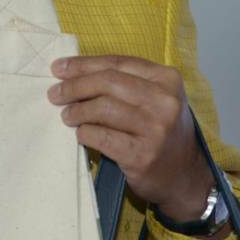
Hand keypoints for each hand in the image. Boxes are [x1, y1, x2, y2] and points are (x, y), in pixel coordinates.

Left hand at [48, 55, 216, 224]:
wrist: (184, 176)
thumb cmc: (162, 132)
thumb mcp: (156, 99)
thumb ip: (124, 83)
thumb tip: (73, 74)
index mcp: (167, 79)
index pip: (117, 63)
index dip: (84, 64)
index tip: (59, 68)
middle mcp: (165, 101)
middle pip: (107, 82)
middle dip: (75, 86)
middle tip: (55, 93)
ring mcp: (155, 129)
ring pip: (102, 108)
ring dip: (77, 111)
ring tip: (66, 115)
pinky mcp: (142, 155)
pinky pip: (101, 137)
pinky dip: (85, 133)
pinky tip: (80, 134)